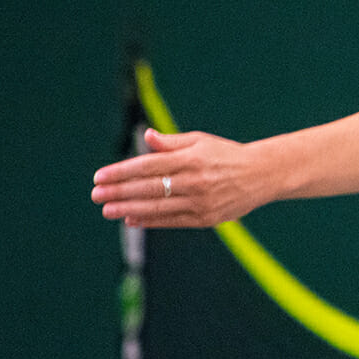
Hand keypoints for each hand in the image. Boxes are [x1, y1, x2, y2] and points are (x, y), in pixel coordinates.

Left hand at [91, 127, 261, 227]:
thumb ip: (172, 143)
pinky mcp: (206, 219)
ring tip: (107, 210)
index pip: (148, 166)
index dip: (121, 172)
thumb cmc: (227, 154)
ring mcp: (201, 202)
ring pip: (157, 207)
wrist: (262, 175)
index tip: (100, 176)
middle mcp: (195, 181)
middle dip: (119, 191)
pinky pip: (172, 221)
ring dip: (128, 209)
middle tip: (96, 195)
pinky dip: (150, 220)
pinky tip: (131, 219)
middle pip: (149, 187)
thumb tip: (147, 137)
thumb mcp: (201, 141)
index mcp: (192, 158)